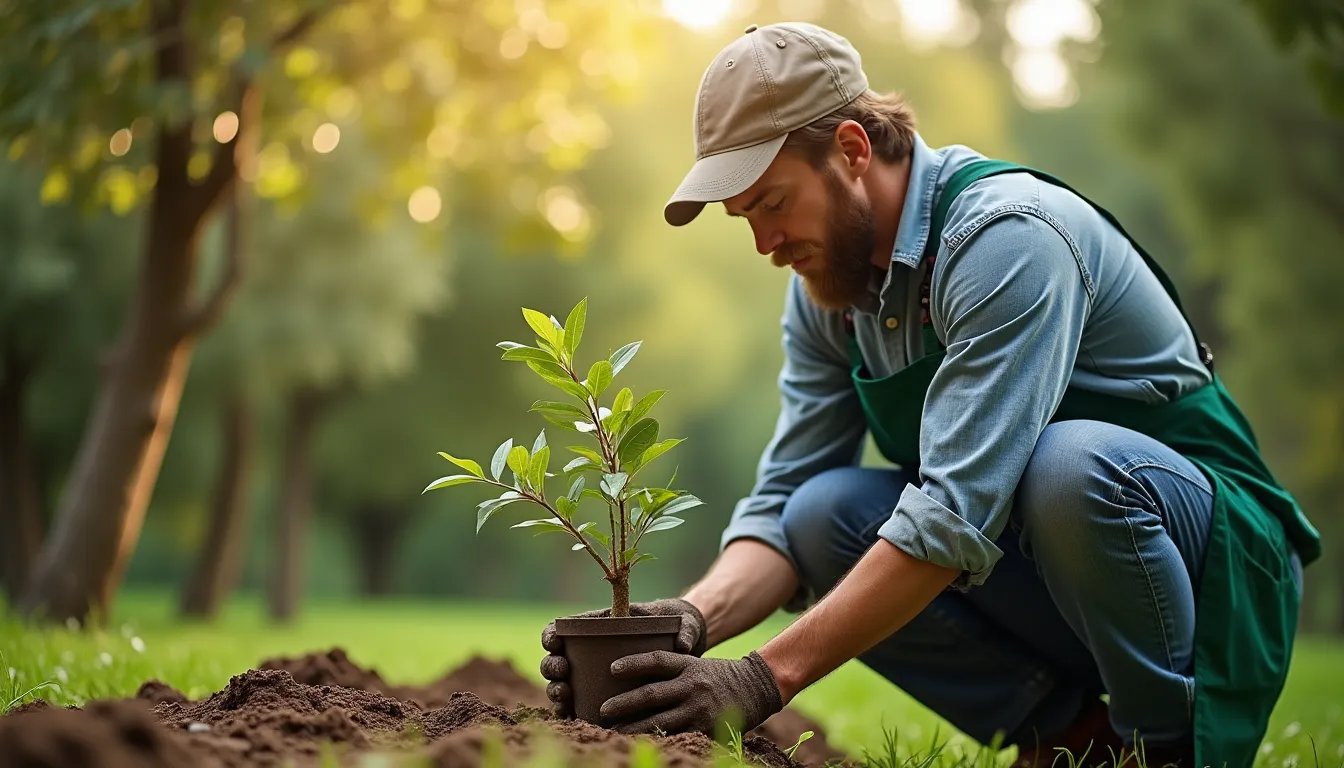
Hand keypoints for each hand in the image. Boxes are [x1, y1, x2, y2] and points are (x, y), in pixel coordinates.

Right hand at [539, 598, 707, 716]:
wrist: (683, 648)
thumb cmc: (677, 628)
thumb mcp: (681, 624)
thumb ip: (684, 629)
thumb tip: (684, 645)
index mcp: (600, 625)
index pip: (564, 627)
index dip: (552, 634)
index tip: (555, 640)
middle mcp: (589, 650)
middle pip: (556, 657)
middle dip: (552, 665)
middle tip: (561, 670)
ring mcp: (591, 674)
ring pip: (562, 682)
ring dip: (556, 689)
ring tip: (564, 694)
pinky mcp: (599, 694)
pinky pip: (576, 703)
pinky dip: (568, 710)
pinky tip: (569, 714)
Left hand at [599, 650, 782, 735]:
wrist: (758, 686)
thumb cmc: (719, 676)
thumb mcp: (697, 665)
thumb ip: (672, 672)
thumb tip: (635, 681)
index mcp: (689, 665)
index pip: (656, 660)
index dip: (632, 663)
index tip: (611, 669)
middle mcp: (692, 685)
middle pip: (651, 694)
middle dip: (622, 703)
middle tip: (601, 711)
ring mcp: (699, 709)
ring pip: (659, 721)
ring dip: (634, 728)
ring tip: (614, 732)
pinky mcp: (706, 729)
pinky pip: (677, 737)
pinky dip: (658, 740)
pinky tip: (643, 744)